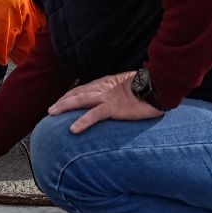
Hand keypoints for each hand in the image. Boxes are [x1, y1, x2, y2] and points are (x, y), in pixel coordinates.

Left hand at [47, 71, 164, 133]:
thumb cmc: (149, 90)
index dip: (71, 95)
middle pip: (77, 92)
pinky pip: (94, 115)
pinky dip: (82, 121)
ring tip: (52, 113)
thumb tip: (117, 101)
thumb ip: (120, 94)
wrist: (160, 86)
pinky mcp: (113, 108)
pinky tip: (72, 129)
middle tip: (50, 110)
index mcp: (107, 83)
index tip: (61, 102)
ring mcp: (108, 97)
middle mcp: (104, 88)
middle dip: (63, 100)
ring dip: (64, 106)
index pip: (84, 88)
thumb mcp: (130, 90)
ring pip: (80, 100)